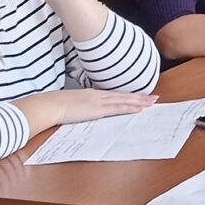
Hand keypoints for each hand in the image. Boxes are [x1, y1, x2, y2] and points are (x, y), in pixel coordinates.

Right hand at [20, 87, 158, 132]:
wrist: (50, 105)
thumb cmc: (55, 106)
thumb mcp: (71, 104)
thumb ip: (80, 106)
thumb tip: (82, 110)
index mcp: (91, 94)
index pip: (114, 95)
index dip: (128, 95)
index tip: (139, 95)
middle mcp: (98, 95)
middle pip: (123, 95)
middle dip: (139, 96)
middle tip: (154, 97)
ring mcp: (99, 101)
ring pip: (124, 100)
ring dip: (139, 101)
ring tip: (152, 102)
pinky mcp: (98, 109)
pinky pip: (118, 108)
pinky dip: (130, 108)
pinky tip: (140, 109)